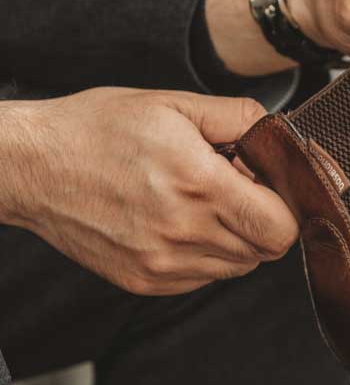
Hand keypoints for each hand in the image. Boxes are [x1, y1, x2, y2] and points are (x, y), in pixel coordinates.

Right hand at [0, 89, 298, 294]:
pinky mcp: (143, 280)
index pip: (281, 227)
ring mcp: (161, 263)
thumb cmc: (99, 128)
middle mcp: (183, 232)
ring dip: (236, 238)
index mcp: (199, 185)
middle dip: (263, 219)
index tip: (264, 182)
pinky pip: (202, 277)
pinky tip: (181, 221)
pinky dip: (206, 254)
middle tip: (234, 187)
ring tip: (203, 202)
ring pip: (237, 267)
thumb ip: (237, 117)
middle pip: (264, 250)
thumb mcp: (174, 104)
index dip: (284, 204)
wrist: (31, 165)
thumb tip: (276, 134)